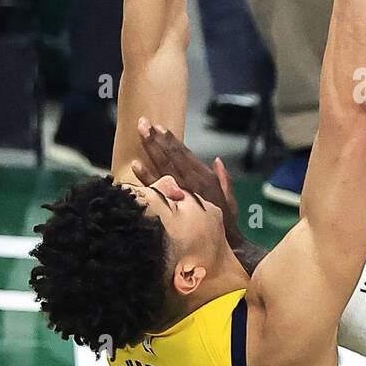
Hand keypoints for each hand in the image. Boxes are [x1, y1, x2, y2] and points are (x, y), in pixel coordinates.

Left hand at [131, 119, 241, 241]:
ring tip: (140, 135)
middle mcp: (193, 182)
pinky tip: (135, 165)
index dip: (171, 140)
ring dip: (151, 150)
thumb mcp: (230, 199)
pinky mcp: (173, 205)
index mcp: (205, 177)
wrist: (224, 243)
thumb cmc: (225, 221)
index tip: (158, 127)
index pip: (184, 154)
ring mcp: (181, 192)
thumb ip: (224, 179)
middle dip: (157, 139)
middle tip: (143, 122)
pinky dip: (146, 176)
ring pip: (163, 167)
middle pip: (171, 156)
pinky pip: (157, 188)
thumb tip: (217, 161)